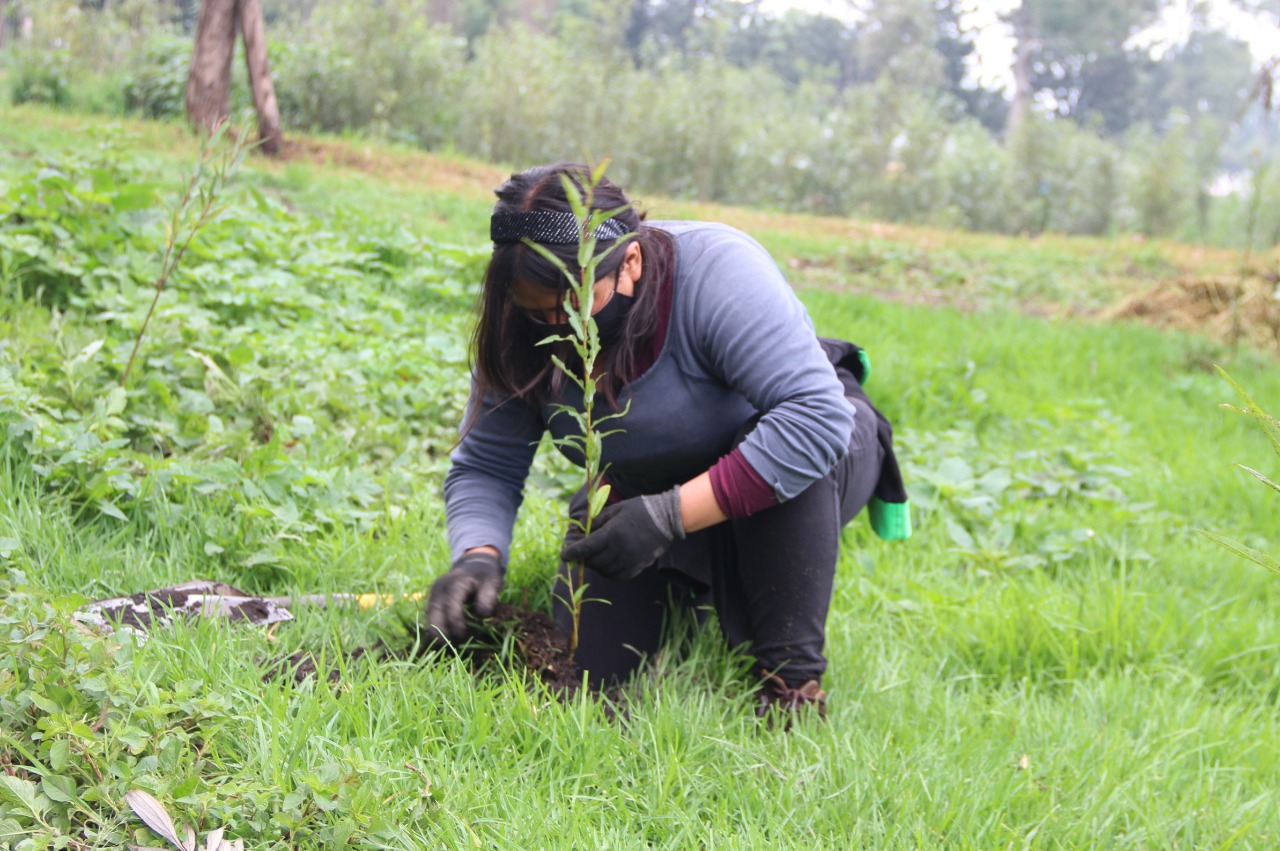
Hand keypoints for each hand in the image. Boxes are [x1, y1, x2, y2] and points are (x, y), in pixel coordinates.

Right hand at [425, 550, 502, 642]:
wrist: (473, 565)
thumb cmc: (485, 577)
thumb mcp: (493, 582)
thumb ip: (489, 597)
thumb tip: (481, 616)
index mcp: (456, 582)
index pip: (451, 604)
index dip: (456, 622)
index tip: (464, 636)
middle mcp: (440, 587)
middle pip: (435, 612)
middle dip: (443, 632)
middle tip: (455, 646)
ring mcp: (433, 594)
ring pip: (429, 617)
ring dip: (438, 634)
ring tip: (450, 647)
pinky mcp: (431, 601)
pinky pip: (430, 618)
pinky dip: (436, 631)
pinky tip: (446, 641)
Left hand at [560, 487, 683, 579]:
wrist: (666, 518)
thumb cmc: (638, 510)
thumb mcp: (615, 510)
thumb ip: (596, 522)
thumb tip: (579, 532)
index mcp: (613, 533)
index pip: (586, 548)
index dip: (572, 552)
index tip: (564, 554)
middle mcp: (620, 549)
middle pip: (593, 561)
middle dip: (583, 558)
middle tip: (579, 552)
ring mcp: (630, 560)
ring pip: (603, 570)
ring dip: (595, 565)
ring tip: (594, 556)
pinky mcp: (637, 567)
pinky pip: (616, 575)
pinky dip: (607, 571)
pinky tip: (606, 563)